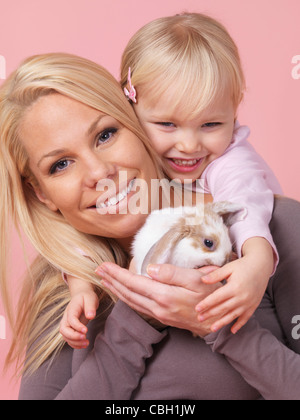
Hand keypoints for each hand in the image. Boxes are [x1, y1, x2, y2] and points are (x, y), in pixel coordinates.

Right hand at [60, 288, 98, 348]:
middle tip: (85, 338)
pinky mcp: (70, 329)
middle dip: (73, 337)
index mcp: (71, 309)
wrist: (82, 295)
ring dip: (75, 342)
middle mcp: (66, 317)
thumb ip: (90, 307)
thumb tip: (90, 316)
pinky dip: (75, 344)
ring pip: (65, 336)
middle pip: (63, 330)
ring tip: (87, 343)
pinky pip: (69, 339)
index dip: (77, 326)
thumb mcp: (90, 298)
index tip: (86, 330)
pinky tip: (84, 345)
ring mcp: (67, 324)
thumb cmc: (86, 297)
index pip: (70, 320)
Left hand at [96, 262, 221, 336]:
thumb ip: (171, 273)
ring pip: (131, 302)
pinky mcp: (162, 317)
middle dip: (111, 280)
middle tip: (98, 270)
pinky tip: (123, 293)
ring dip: (116, 290)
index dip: (116, 274)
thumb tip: (149, 269)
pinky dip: (126, 298)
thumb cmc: (210, 296)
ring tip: (105, 280)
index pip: (133, 283)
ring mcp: (159, 314)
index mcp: (164, 296)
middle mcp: (157, 307)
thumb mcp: (196, 279)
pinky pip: (138, 307)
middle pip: (127, 293)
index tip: (104, 266)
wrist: (218, 322)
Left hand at [196, 254, 270, 333]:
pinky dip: (239, 324)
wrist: (261, 266)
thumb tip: (202, 280)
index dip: (206, 304)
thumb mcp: (228, 268)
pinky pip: (245, 318)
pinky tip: (232, 330)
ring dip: (222, 323)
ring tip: (212, 328)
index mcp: (234, 286)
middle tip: (199, 319)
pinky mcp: (253, 305)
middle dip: (210, 314)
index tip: (197, 309)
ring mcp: (248, 303)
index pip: (217, 297)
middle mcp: (242, 297)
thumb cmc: (242, 266)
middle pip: (223, 308)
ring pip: (233, 315)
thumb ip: (215, 275)